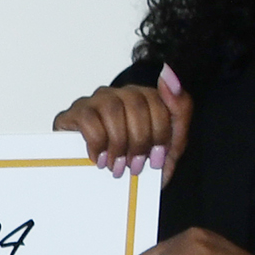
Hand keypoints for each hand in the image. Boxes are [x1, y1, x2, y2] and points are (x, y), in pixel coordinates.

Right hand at [53, 67, 190, 176]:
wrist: (96, 182)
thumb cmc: (133, 159)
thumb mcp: (168, 144)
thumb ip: (180, 108)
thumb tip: (168, 72)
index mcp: (146, 98)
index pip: (159, 102)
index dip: (160, 133)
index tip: (157, 159)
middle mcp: (121, 94)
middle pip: (136, 105)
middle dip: (140, 141)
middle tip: (136, 166)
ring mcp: (97, 101)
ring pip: (112, 109)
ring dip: (118, 142)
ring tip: (117, 165)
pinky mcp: (75, 113)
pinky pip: (88, 119)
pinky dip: (96, 142)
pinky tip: (99, 158)